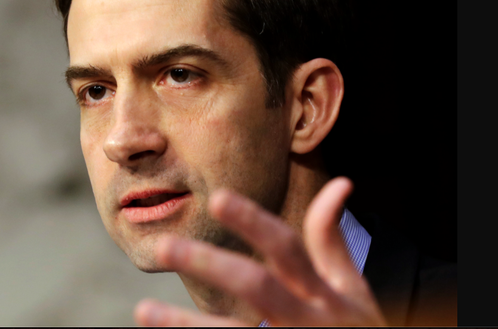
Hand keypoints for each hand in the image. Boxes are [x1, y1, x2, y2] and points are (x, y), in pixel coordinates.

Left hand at [133, 177, 385, 325]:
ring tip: (144, 309)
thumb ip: (332, 241)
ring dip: (186, 323)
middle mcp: (305, 317)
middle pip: (254, 285)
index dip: (255, 222)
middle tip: (164, 247)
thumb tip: (339, 184)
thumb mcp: (353, 290)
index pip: (287, 247)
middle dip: (210, 264)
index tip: (219, 198)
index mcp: (323, 292)